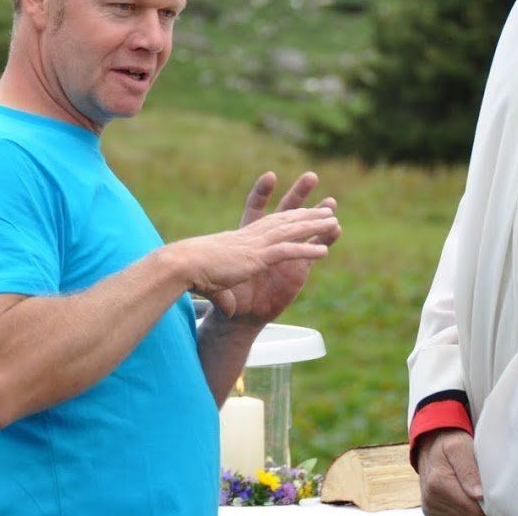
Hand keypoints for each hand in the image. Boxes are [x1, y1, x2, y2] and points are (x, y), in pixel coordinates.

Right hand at [168, 172, 338, 317]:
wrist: (183, 266)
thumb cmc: (193, 273)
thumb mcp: (214, 286)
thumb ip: (225, 297)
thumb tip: (229, 311)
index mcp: (242, 238)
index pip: (270, 221)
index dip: (289, 213)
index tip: (304, 207)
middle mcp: (251, 236)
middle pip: (286, 220)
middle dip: (309, 212)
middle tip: (329, 206)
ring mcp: (255, 245)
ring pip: (291, 231)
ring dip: (314, 227)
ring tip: (334, 222)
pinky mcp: (256, 258)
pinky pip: (287, 252)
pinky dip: (305, 251)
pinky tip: (324, 251)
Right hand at [417, 430, 483, 515]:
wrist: (429, 443)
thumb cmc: (449, 442)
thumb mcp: (460, 446)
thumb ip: (469, 469)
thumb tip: (478, 495)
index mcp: (439, 483)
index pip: (473, 511)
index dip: (488, 506)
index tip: (493, 495)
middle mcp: (431, 499)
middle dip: (479, 507)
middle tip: (482, 490)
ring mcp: (430, 507)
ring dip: (470, 509)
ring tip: (471, 492)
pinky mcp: (430, 512)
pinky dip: (461, 511)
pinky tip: (463, 498)